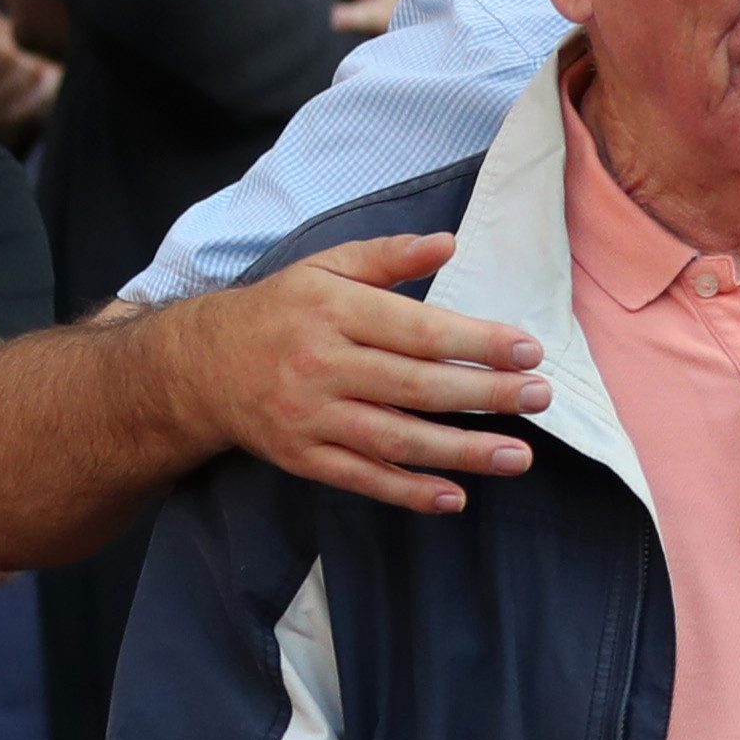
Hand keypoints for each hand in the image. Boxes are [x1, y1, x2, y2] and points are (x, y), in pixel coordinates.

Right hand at [169, 234, 550, 513]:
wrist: (198, 366)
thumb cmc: (277, 311)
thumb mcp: (322, 268)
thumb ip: (386, 257)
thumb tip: (449, 243)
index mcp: (329, 310)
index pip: (416, 329)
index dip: (476, 341)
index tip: (529, 350)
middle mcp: (319, 363)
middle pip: (415, 386)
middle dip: (484, 395)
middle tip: (540, 398)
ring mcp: (309, 415)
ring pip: (395, 438)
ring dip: (462, 451)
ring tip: (520, 457)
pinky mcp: (301, 457)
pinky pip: (361, 478)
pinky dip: (408, 492)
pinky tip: (455, 496)